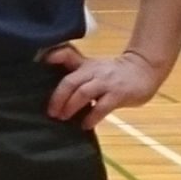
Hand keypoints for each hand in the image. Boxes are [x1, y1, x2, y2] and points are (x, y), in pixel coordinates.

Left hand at [43, 43, 169, 129]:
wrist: (144, 70)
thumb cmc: (114, 73)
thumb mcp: (94, 68)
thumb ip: (76, 74)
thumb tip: (55, 92)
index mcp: (86, 64)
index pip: (66, 55)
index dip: (51, 57)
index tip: (36, 64)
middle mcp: (94, 71)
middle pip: (70, 81)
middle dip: (57, 98)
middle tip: (51, 112)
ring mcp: (106, 82)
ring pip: (83, 93)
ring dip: (70, 107)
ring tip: (63, 118)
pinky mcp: (118, 94)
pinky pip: (102, 107)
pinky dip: (91, 117)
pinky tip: (85, 125)